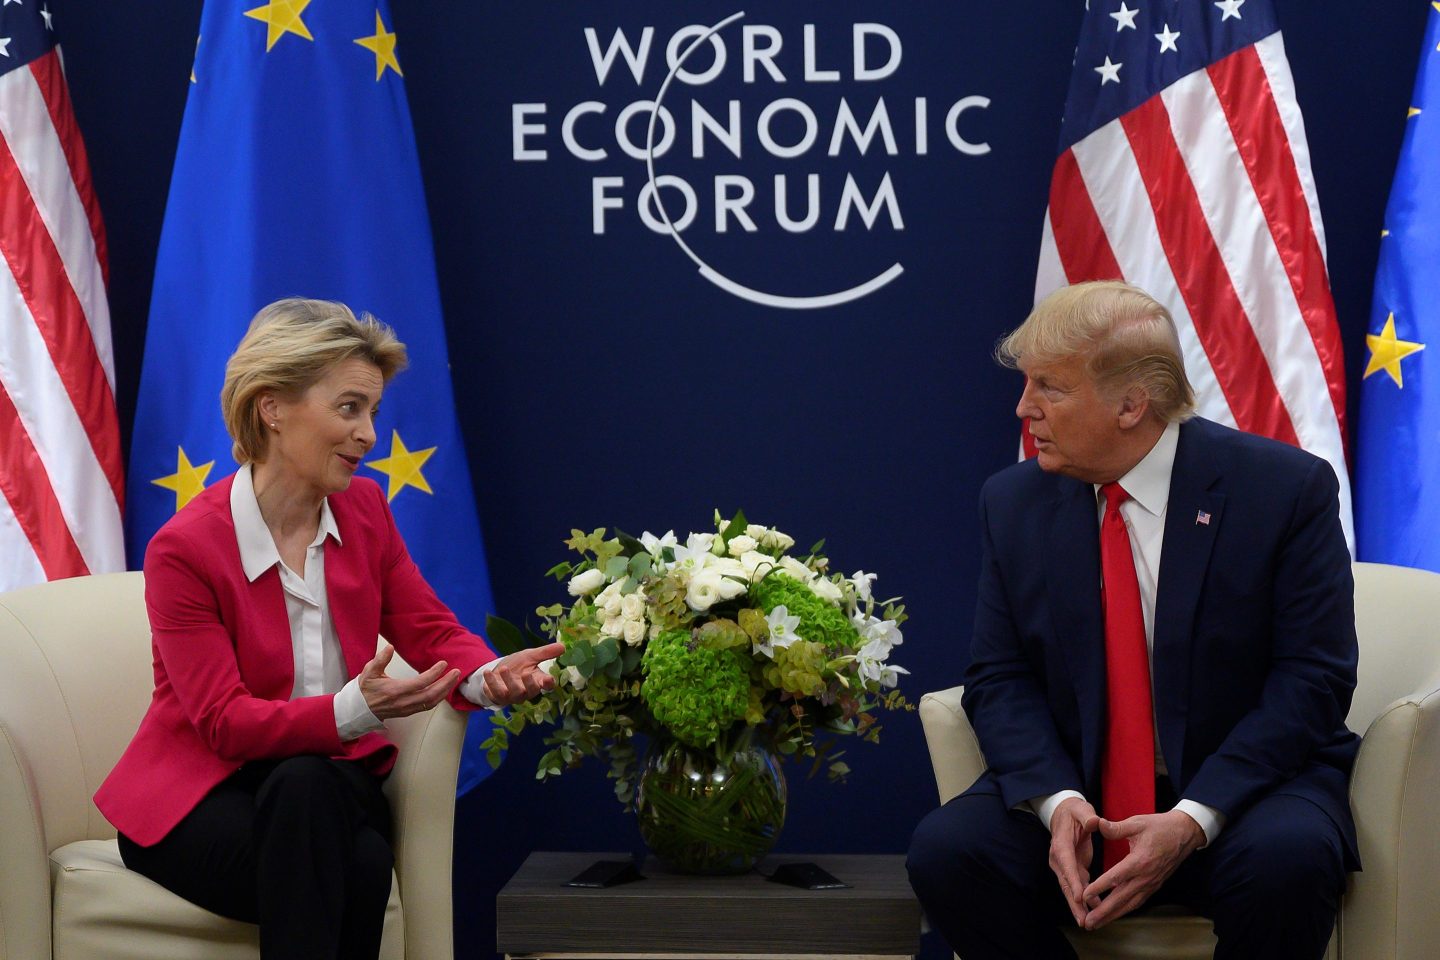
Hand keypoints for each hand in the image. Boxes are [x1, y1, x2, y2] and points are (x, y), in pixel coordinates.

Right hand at [359, 643, 461, 719]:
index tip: (443, 663)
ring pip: (431, 702)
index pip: (420, 683)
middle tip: (456, 672)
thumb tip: (390, 647)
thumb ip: (380, 659)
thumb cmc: (366, 688)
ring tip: (453, 679)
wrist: (360, 708)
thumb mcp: (369, 672)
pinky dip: (438, 697)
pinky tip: (444, 689)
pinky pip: (427, 706)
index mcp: (395, 691)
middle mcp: (403, 702)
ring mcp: (407, 709)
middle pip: (431, 695)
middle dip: (446, 683)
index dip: (434, 673)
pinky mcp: (408, 712)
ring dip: (445, 691)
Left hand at [481, 642, 566, 706]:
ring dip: (508, 681)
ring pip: (512, 693)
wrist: (498, 671)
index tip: (549, 679)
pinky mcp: (497, 697)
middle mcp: (526, 691)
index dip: (548, 684)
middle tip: (526, 673)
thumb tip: (563, 646)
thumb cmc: (518, 665)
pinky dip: (491, 683)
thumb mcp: (530, 656)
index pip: (547, 685)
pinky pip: (494, 693)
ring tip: (503, 668)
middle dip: (528, 684)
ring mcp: (512, 696)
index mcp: (537, 681)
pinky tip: (488, 672)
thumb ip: (545, 653)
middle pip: (530, 692)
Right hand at [1048, 796, 1100, 925]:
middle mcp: (1059, 858)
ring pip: (1070, 889)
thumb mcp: (1081, 810)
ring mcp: (1064, 865)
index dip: (1072, 881)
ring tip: (1087, 923)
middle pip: (1066, 883)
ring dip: (1078, 906)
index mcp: (1061, 844)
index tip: (1079, 897)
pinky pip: (1077, 886)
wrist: (1064, 814)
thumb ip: (1087, 816)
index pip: (1067, 864)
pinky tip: (1095, 910)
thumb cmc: (1075, 812)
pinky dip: (1085, 899)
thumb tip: (1095, 822)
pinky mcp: (1071, 868)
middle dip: (1074, 903)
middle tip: (1083, 920)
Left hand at [1081, 810, 1205, 929]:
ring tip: (1097, 924)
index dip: (1099, 888)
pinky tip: (1115, 914)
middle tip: (1088, 922)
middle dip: (1103, 912)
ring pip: (1130, 904)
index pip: (1115, 878)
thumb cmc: (1160, 827)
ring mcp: (1151, 883)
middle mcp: (1146, 877)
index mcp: (1140, 861)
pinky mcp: (1154, 886)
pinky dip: (1125, 910)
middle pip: (1121, 898)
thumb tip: (1097, 824)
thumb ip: (1116, 828)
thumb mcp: (1137, 823)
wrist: (1184, 834)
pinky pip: (1138, 901)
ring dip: (1113, 915)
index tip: (1084, 896)